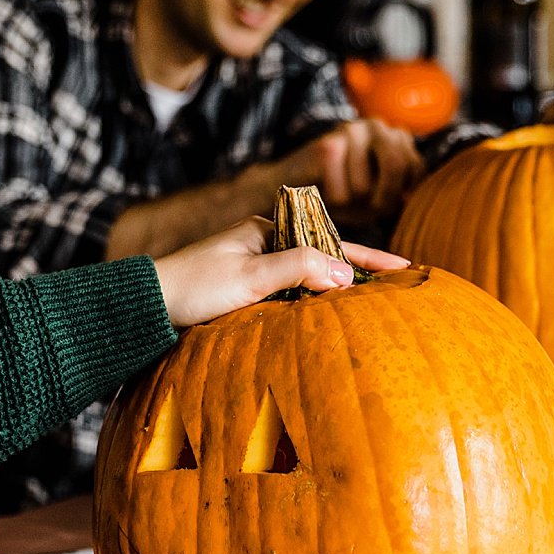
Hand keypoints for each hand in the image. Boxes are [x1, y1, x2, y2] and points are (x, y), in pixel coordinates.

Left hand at [151, 216, 410, 326]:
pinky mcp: (245, 295)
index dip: (370, 257)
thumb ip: (299, 269)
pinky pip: (289, 298)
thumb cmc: (193, 286)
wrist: (146, 308)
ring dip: (335, 293)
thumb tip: (345, 274)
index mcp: (267, 232)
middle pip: (323, 260)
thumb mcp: (250, 275)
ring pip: (307, 281)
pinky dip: (311, 307)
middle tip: (401, 288)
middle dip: (359, 273)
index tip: (407, 268)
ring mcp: (254, 271)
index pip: (331, 243)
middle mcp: (264, 247)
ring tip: (376, 307)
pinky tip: (328, 321)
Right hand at [272, 119, 423, 225]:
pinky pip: (342, 192)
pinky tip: (324, 190)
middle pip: (396, 167)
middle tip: (369, 209)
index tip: (385, 204)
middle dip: (383, 199)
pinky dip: (333, 202)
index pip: (416, 169)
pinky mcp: (327, 144)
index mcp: (396, 137)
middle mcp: (377, 126)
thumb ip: (401, 194)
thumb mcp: (380, 196)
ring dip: (353, 203)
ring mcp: (351, 130)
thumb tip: (412, 200)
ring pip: (365, 186)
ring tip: (342, 194)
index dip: (401, 196)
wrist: (292, 184)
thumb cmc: (342, 193)